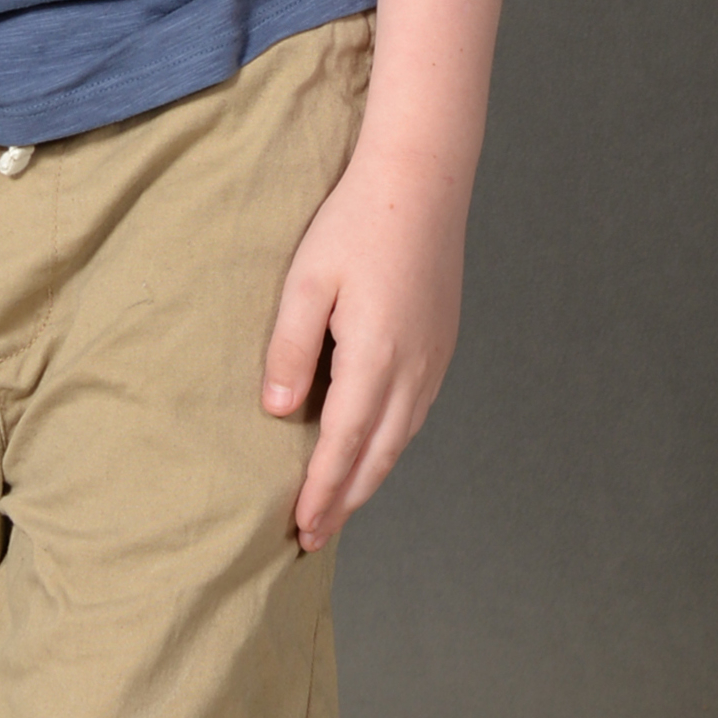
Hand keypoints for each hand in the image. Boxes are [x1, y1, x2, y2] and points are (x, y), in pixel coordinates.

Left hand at [262, 145, 465, 549]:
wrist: (421, 181)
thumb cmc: (355, 223)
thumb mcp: (308, 280)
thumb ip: (290, 348)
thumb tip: (276, 412)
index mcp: (375, 357)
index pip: (342, 446)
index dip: (321, 492)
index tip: (300, 529)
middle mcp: (413, 370)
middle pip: (377, 456)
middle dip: (345, 500)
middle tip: (313, 537)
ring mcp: (434, 359)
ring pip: (400, 439)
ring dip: (369, 476)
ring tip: (339, 504)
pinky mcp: (441, 344)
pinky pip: (415, 414)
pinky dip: (390, 444)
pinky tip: (373, 448)